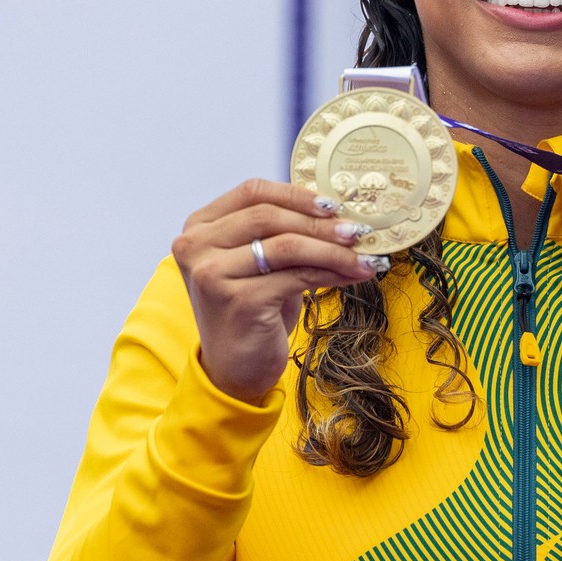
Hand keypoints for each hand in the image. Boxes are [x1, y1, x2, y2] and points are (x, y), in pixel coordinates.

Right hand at [171, 179, 387, 402]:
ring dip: (334, 250)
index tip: (334, 205)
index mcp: (199, 227)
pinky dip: (332, 273)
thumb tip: (340, 216)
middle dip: (321, 223)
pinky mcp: (237, 300)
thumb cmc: (252, 311)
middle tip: (358, 230)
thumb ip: (283, 234)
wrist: (234, 368)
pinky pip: (297, 276)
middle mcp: (196, 246)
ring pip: (287, 245)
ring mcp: (213, 273)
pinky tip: (353, 276)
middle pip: (270, 216)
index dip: (296, 194)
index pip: (252, 192)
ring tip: (364, 256)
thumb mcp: (262, 264)